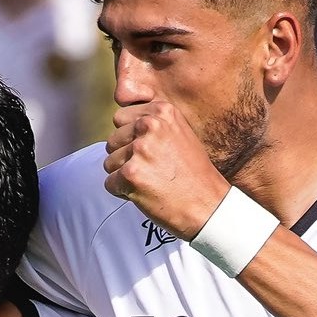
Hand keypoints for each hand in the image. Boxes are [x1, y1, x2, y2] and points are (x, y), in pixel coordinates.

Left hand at [103, 101, 228, 238]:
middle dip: (124, 158)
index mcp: (162, 111)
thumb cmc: (193, 175)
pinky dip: (123, 193)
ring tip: (150, 182)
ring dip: (124, 176)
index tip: (149, 152)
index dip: (130, 139)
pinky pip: (109, 184)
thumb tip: (122, 124)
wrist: (207, 205)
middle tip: (151, 171)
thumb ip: (153, 125)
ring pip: (109, 163)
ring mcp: (139, 149)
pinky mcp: (130, 174)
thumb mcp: (179, 135)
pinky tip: (145, 193)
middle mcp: (149, 125)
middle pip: (112, 140)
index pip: (121, 118)